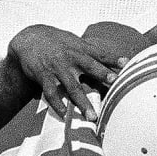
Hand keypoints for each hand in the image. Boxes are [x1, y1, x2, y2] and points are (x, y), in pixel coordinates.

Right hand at [8, 24, 128, 119]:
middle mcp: (71, 58)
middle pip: (89, 66)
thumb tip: (116, 60)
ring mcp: (57, 68)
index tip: (127, 63)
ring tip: (92, 116)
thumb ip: (93, 52)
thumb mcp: (75, 42)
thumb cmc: (57, 43)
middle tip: (115, 82)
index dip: (113, 58)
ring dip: (82, 102)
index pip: (100, 53)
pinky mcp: (44, 76)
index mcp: (80, 49)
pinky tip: (65, 115)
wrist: (29, 39)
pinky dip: (57, 104)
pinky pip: (51, 93)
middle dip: (102, 73)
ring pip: (72, 86)